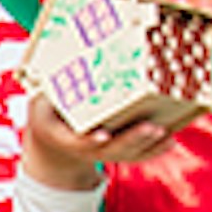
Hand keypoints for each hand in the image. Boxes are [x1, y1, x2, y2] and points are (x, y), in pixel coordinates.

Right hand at [19, 91, 195, 195]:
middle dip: (132, 139)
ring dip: (148, 146)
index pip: (76, 142)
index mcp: (61, 136)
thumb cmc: (48, 107)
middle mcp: (83, 149)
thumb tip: (65, 57)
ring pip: (126, 154)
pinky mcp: (114, 152)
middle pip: (109, 150)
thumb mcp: (41, 96)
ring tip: (166, 134)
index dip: (90, 140)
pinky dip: (153, 149)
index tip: (103, 135)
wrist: (51, 136)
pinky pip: (135, 154)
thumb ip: (52, 87)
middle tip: (152, 128)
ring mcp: (100, 153)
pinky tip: (170, 140)